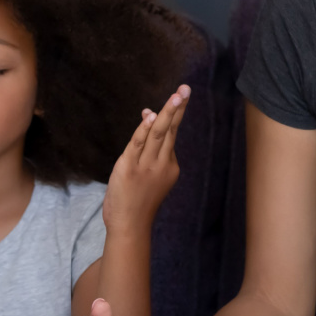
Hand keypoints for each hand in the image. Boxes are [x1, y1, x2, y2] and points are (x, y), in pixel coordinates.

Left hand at [101, 85, 190, 234]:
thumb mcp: (146, 175)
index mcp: (169, 166)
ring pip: (158, 134)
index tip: (176, 97)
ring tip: (177, 96)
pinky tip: (152, 115)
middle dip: (178, 108)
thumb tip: (148, 118)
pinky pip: (138, 144)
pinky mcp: (129, 168)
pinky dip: (145, 129)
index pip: (171, 135)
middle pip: (171, 130)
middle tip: (186, 89)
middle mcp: (161, 164)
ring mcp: (146, 166)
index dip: (171, 114)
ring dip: (167, 113)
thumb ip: (147, 148)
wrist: (130, 226)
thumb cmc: (137, 202)